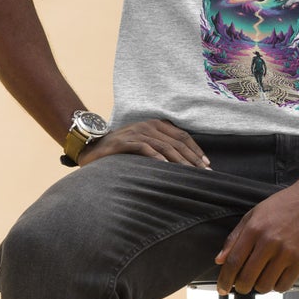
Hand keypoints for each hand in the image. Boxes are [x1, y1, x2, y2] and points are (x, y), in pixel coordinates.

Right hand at [77, 119, 209, 168]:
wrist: (92, 146)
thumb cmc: (121, 150)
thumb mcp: (144, 144)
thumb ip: (161, 147)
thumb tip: (185, 163)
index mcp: (155, 124)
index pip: (182, 136)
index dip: (196, 150)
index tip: (206, 164)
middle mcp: (148, 126)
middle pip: (176, 142)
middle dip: (192, 158)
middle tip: (203, 173)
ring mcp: (136, 133)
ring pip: (164, 146)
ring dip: (179, 161)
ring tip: (190, 173)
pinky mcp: (124, 142)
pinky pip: (144, 148)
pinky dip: (157, 158)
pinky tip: (166, 167)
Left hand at [214, 185, 298, 294]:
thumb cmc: (283, 205)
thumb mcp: (253, 215)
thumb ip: (234, 238)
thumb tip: (220, 260)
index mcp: (254, 229)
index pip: (233, 262)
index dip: (225, 280)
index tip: (223, 288)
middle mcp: (269, 242)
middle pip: (247, 278)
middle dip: (241, 287)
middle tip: (242, 286)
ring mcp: (287, 252)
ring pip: (265, 285)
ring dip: (260, 287)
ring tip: (261, 278)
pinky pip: (284, 285)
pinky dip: (277, 286)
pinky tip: (276, 277)